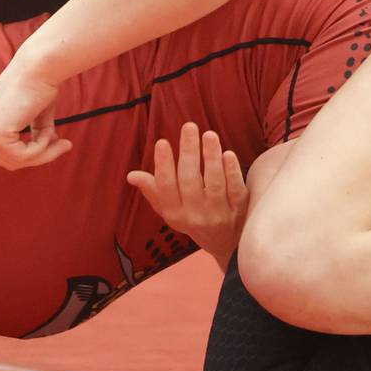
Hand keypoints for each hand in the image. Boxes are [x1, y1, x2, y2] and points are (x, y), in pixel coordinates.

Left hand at [0, 69, 71, 169]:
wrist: (39, 66)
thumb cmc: (38, 85)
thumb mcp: (33, 117)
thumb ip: (33, 136)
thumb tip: (46, 153)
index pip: (2, 155)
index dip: (30, 154)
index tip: (56, 144)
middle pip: (8, 161)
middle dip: (38, 156)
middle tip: (64, 145)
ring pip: (17, 161)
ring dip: (43, 152)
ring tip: (57, 137)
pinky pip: (23, 156)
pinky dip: (41, 148)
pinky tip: (48, 132)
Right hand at [126, 122, 246, 264]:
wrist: (225, 244)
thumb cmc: (192, 218)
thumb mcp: (170, 210)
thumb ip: (154, 191)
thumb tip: (131, 175)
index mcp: (175, 214)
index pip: (166, 187)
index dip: (163, 165)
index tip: (162, 142)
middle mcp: (195, 216)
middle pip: (190, 181)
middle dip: (189, 153)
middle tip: (189, 126)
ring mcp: (219, 214)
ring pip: (214, 183)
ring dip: (210, 157)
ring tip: (208, 134)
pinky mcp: (239, 209)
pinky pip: (235, 189)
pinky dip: (231, 171)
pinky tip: (227, 153)